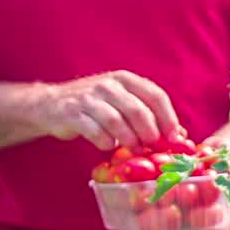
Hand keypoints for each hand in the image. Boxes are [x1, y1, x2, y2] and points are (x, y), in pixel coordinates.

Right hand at [37, 70, 179, 149]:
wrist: (50, 105)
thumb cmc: (95, 107)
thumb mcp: (122, 103)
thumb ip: (148, 115)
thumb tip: (179, 135)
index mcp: (125, 79)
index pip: (155, 95)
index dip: (168, 118)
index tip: (174, 137)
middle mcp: (108, 84)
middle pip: (138, 110)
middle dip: (149, 133)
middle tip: (152, 147)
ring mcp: (89, 97)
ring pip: (117, 121)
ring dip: (129, 140)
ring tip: (132, 149)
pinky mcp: (71, 112)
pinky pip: (95, 131)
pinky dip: (105, 142)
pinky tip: (107, 145)